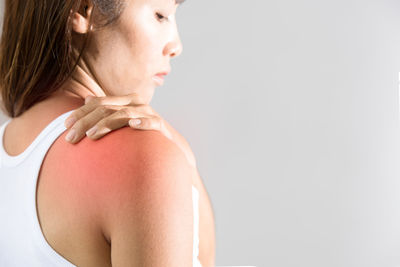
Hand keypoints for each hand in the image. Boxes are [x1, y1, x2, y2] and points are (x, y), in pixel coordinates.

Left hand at [64, 94, 196, 167]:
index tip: (65, 127)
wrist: (169, 145)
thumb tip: (87, 99)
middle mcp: (136, 104)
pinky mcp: (160, 125)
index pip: (98, 103)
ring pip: (123, 114)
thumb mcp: (122, 121)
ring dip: (106, 124)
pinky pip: (151, 122)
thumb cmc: (141, 134)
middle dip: (86, 122)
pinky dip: (141, 123)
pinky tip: (131, 126)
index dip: (80, 113)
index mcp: (125, 101)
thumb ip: (107, 111)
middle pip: (106, 108)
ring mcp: (148, 114)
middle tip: (70, 137)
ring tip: (91, 135)